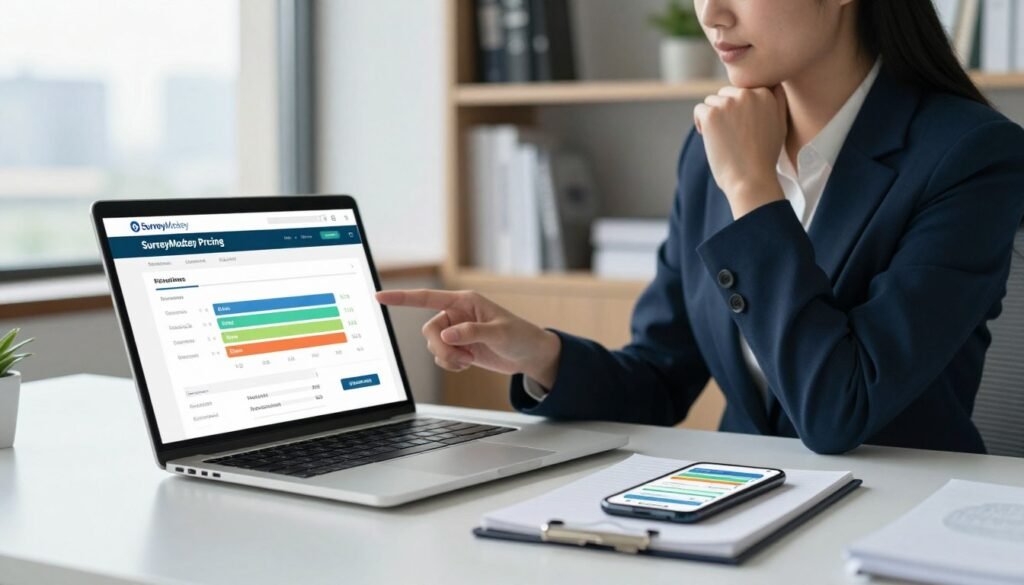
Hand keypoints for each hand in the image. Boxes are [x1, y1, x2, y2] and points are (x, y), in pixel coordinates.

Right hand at [375, 289, 561, 387]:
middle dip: (440, 347)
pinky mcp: (459, 347)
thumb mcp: (499, 333)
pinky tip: (468, 363)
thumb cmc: (520, 336)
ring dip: (447, 357)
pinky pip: (441, 357)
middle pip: (429, 330)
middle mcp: (457, 314)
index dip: (402, 298)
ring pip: (433, 345)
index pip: (427, 298)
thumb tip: (447, 335)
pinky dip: (451, 364)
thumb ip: (472, 333)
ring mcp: (456, 332)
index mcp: (464, 301)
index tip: (379, 297)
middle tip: (460, 358)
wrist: (530, 355)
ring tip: (468, 360)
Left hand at [693, 85, 787, 218]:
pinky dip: (700, 123)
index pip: (744, 89)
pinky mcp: (712, 114)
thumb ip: (776, 102)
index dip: (739, 108)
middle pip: (726, 93)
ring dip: (713, 117)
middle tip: (731, 134)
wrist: (751, 179)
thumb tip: (771, 84)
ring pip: (711, 101)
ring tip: (724, 138)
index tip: (742, 127)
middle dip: (725, 110)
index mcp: (767, 93)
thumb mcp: (780, 124)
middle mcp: (748, 94)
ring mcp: (729, 103)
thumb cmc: (765, 157)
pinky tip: (709, 137)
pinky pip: (699, 110)